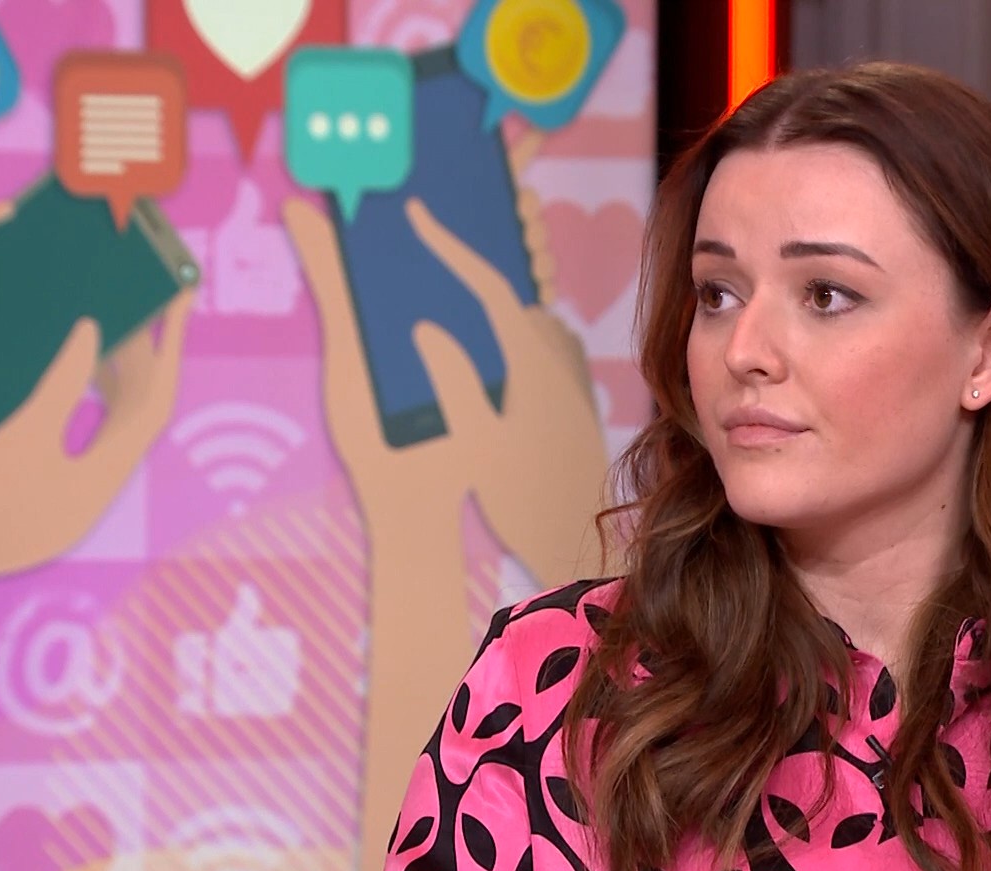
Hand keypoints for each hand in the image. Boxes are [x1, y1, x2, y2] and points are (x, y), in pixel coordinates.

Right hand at [0, 291, 193, 580]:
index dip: (170, 347)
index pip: (156, 399)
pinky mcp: (64, 492)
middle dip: (145, 358)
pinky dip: (95, 403)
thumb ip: (64, 381)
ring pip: (118, 423)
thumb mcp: (26, 430)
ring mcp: (87, 489)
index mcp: (110, 469)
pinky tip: (78, 376)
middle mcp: (108, 480)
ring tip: (114, 329)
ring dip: (120, 379)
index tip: (180, 301)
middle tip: (145, 303)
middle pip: (140, 409)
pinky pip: (95, 437)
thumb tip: (92, 331)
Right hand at [404, 197, 612, 582]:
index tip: (418, 213)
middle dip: (466, 262)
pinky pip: (538, 341)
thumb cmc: (524, 500)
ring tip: (446, 279)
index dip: (449, 245)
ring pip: (525, 314)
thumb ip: (454, 382)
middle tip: (426, 234)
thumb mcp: (480, 444)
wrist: (572, 537)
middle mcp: (555, 357)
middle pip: (506, 290)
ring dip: (491, 298)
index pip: (486, 284)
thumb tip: (425, 328)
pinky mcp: (569, 394)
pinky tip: (489, 342)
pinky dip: (509, 328)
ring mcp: (566, 374)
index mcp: (530, 360)